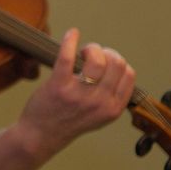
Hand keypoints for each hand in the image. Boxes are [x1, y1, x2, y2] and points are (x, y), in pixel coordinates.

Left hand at [14, 29, 132, 161]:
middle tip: (90, 56)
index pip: (128, 74)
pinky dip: (70, 41)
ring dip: (91, 49)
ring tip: (81, 53)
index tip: (104, 62)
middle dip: (105, 52)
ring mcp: (80, 95)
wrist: (42, 135)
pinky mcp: (59, 87)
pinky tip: (72, 34)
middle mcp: (100, 102)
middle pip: (116, 63)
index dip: (117, 62)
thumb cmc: (70, 120)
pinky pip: (68, 58)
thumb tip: (119, 66)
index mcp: (114, 108)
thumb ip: (112, 96)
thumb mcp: (100, 115)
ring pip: (98, 60)